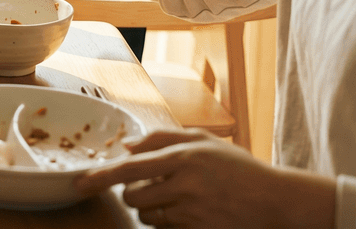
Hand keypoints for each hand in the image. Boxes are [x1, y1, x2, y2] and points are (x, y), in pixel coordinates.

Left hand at [74, 130, 336, 228]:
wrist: (278, 200)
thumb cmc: (239, 168)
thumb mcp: (204, 142)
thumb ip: (162, 138)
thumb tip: (126, 145)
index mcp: (183, 156)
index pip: (130, 168)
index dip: (100, 176)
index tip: (80, 183)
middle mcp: (185, 183)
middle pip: (132, 196)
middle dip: (133, 194)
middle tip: (154, 187)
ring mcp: (192, 210)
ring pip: (146, 214)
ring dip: (151, 209)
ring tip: (178, 198)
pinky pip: (166, 228)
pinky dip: (169, 221)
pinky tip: (191, 211)